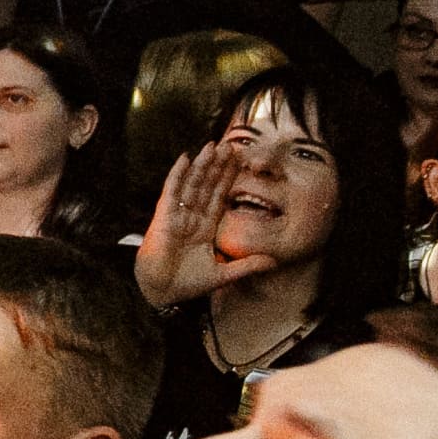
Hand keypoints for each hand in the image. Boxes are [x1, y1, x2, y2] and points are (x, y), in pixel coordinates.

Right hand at [134, 142, 280, 308]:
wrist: (164, 293)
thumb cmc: (188, 284)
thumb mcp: (224, 274)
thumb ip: (247, 266)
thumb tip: (274, 261)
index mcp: (205, 227)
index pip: (220, 197)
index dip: (229, 179)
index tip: (239, 161)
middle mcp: (192, 217)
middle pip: (207, 185)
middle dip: (218, 166)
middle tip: (229, 145)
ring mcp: (177, 215)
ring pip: (192, 184)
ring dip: (202, 164)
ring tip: (213, 146)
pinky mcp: (164, 217)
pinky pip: (171, 192)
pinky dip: (177, 174)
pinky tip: (185, 158)